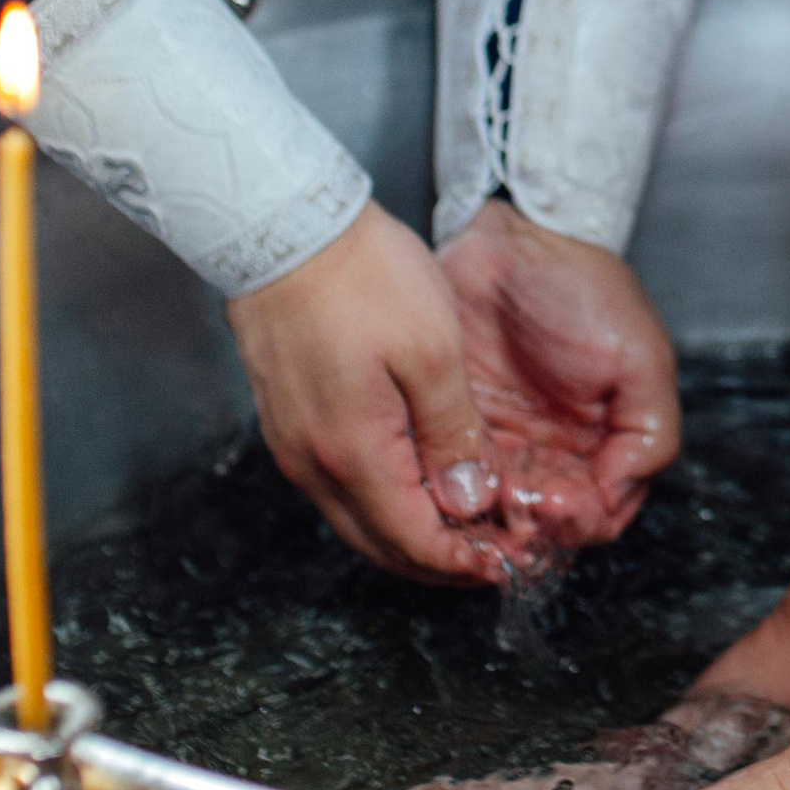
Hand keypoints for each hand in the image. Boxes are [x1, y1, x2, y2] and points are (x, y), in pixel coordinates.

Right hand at [228, 201, 505, 581]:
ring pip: (358, 520)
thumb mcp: (432, 352)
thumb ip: (452, 435)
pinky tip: (419, 483)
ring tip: (465, 525)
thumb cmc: (364, 276)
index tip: (505, 563)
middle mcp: (314, 464)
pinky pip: (341, 486)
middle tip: (492, 555)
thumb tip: (470, 504)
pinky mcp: (289, 422)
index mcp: (354, 452)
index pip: (413, 541)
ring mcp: (295, 445)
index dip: (462, 563)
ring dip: (411, 534)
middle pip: (381, 544)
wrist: (285, 226)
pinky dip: (384, 501)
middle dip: (439, 561)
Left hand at [437, 200, 679, 561]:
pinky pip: (450, 478)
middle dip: (530, 527)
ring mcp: (503, 441)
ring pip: (495, 511)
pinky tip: (447, 478)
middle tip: (514, 504)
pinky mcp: (453, 426)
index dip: (578, 522)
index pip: (599, 515)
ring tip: (480, 493)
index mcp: (607, 444)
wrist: (507, 240)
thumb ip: (650, 433)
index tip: (556, 503)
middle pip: (544, 525)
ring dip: (487, 516)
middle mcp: (555, 452)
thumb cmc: (582, 289)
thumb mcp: (640, 356)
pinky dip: (450, 489)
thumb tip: (619, 493)